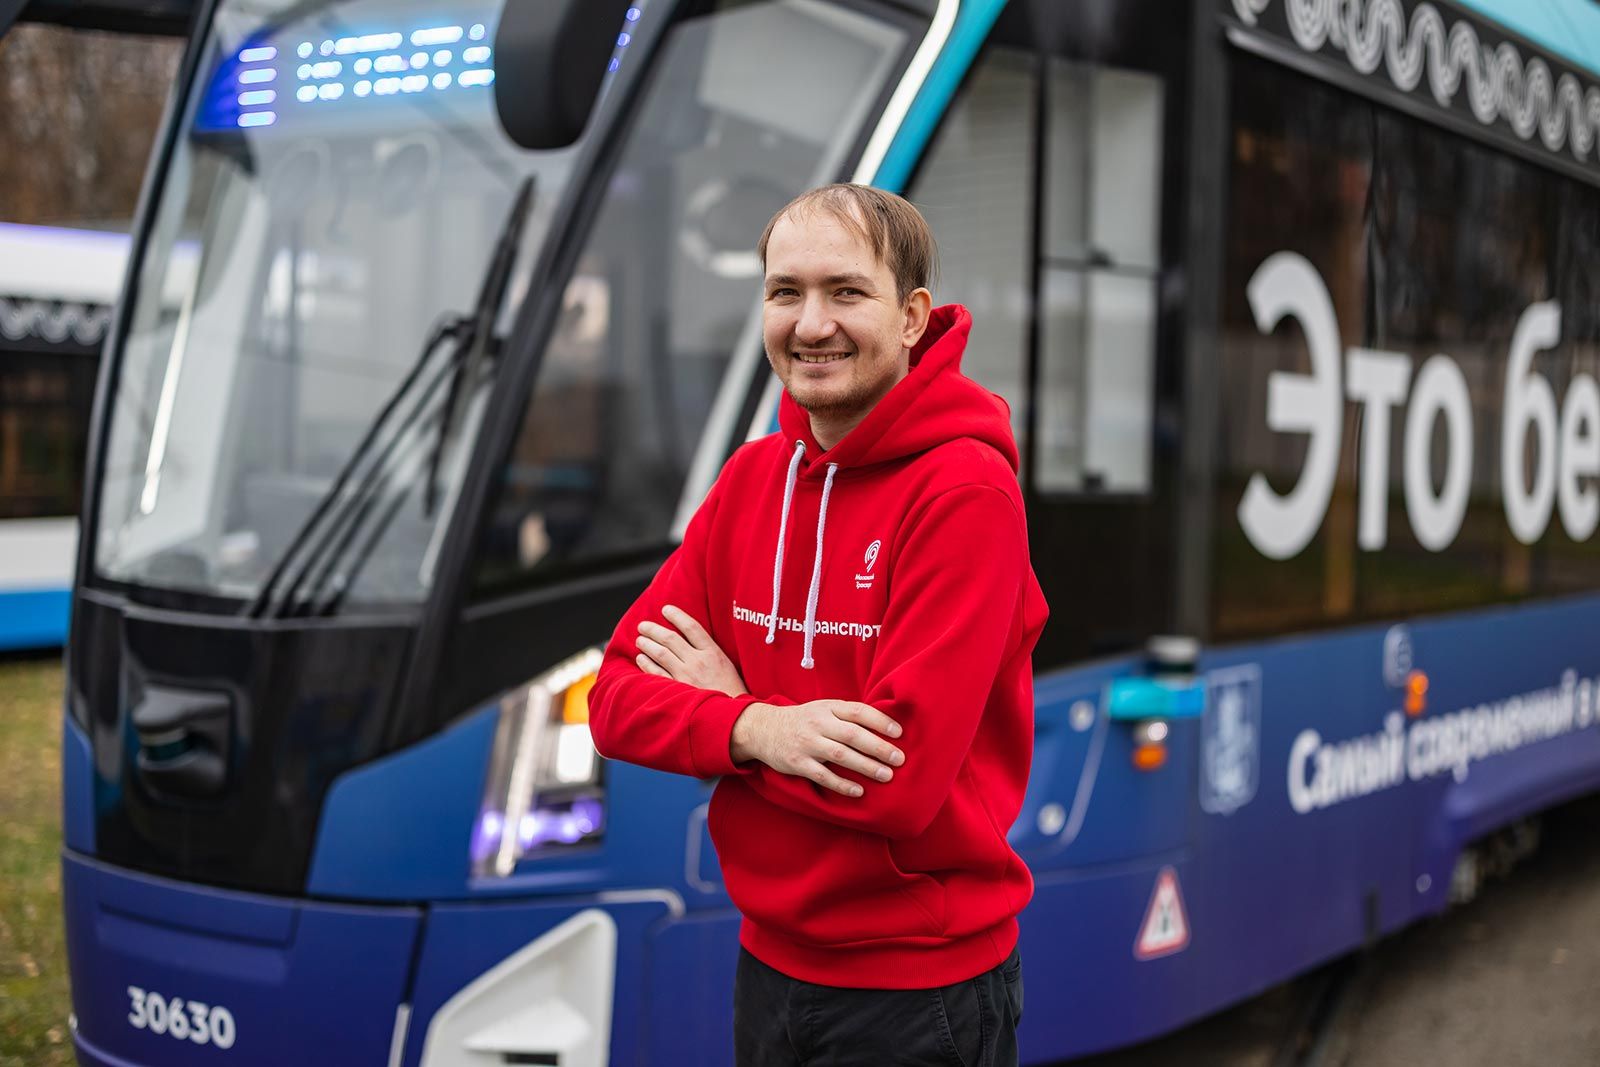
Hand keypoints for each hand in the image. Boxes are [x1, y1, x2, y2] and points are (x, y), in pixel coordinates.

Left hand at [635, 605, 747, 696]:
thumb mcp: (727, 665)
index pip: (691, 627)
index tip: (666, 609)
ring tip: (639, 639)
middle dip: (654, 629)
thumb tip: (692, 640)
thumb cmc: (733, 692)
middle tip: (643, 625)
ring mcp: (686, 676)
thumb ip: (710, 652)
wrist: (734, 716)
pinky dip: (647, 664)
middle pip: (670, 639)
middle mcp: (698, 662)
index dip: (677, 616)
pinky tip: (641, 658)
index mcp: (713, 653)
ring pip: (661, 654)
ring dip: (647, 644)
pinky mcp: (678, 690)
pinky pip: (657, 673)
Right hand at [730, 700, 904, 797]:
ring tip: (886, 776)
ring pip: (840, 755)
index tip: (899, 733)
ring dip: (865, 766)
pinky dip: (842, 784)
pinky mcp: (797, 763)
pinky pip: (822, 775)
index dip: (880, 721)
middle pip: (853, 734)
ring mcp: (807, 743)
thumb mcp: (823, 709)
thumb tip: (885, 727)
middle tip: (899, 759)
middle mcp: (818, 723)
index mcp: (828, 707)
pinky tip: (859, 791)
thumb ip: (848, 716)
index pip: (858, 711)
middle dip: (878, 747)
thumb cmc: (804, 720)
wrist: (763, 729)